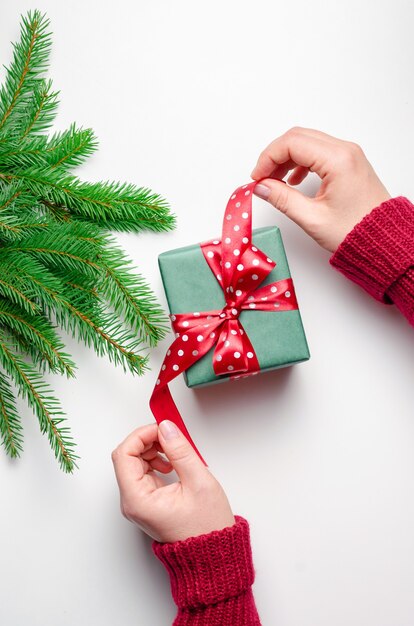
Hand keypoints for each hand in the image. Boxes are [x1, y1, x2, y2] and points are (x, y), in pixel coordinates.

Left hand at [111, 421, 234, 542]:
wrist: (212, 554)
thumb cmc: (207, 526)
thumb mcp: (198, 482)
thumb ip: (180, 451)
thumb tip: (166, 428)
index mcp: (138, 500)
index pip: (124, 455)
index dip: (140, 436)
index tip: (161, 428)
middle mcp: (132, 502)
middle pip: (127, 458)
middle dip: (147, 441)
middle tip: (170, 436)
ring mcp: (137, 503)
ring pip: (134, 463)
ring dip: (152, 450)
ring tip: (174, 453)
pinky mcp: (146, 501)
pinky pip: (142, 473)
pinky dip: (155, 461)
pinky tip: (171, 464)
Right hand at [251, 127, 390, 251]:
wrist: (383, 240)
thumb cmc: (356, 231)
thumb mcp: (312, 218)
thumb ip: (282, 199)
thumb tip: (261, 187)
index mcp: (338, 160)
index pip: (291, 143)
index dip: (268, 158)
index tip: (257, 178)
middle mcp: (345, 151)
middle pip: (298, 137)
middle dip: (274, 155)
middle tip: (261, 178)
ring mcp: (348, 154)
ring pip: (307, 142)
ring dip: (286, 157)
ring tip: (275, 181)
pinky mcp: (348, 162)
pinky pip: (318, 151)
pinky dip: (300, 161)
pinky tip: (293, 180)